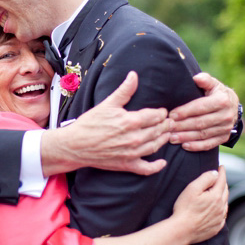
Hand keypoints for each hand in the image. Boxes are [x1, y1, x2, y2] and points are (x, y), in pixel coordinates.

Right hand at [45, 71, 170, 175]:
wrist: (75, 145)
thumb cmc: (90, 124)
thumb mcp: (107, 104)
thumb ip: (124, 90)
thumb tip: (134, 75)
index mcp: (130, 121)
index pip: (155, 116)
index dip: (161, 113)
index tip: (163, 111)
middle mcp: (134, 138)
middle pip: (157, 130)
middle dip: (165, 125)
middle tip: (170, 121)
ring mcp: (131, 153)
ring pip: (155, 146)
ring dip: (164, 140)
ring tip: (168, 134)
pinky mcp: (126, 165)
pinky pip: (146, 169)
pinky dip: (156, 167)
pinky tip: (163, 162)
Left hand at [168, 72, 238, 150]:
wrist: (233, 106)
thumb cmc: (218, 93)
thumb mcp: (214, 84)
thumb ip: (205, 80)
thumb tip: (196, 78)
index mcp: (222, 100)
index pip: (200, 107)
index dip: (185, 112)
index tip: (171, 115)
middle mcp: (226, 115)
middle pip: (200, 122)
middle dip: (182, 126)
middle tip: (168, 128)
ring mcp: (226, 128)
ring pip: (203, 134)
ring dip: (186, 137)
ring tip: (172, 138)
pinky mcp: (224, 137)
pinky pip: (209, 144)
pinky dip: (197, 146)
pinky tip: (185, 146)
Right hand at [172, 166, 228, 244]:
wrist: (181, 230)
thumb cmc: (184, 209)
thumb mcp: (192, 188)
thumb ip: (205, 178)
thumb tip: (215, 173)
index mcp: (216, 196)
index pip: (222, 180)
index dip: (222, 172)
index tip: (221, 167)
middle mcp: (221, 207)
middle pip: (225, 191)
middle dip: (223, 183)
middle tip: (219, 178)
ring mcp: (219, 218)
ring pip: (225, 203)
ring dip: (223, 196)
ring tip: (220, 191)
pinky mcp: (216, 227)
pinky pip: (223, 215)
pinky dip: (222, 209)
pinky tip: (218, 208)